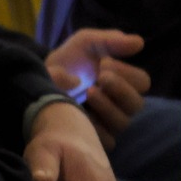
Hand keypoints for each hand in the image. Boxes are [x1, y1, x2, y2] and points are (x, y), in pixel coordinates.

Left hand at [45, 29, 149, 149]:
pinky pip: (106, 140)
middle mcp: (119, 104)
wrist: (38, 79)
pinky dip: (96, 127)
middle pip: (136, 103)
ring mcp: (107, 123)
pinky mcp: (93, 138)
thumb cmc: (68, 62)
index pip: (142, 82)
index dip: (127, 73)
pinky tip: (82, 114)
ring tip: (89, 92)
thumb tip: (139, 42)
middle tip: (100, 77)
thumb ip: (110, 40)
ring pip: (122, 122)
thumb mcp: (85, 44)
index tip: (104, 63)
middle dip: (120, 88)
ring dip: (108, 105)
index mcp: (122, 82)